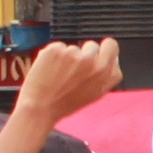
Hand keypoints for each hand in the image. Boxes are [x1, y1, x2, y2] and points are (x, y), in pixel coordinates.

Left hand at [0, 37, 119, 152]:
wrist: (40, 107)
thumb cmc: (64, 104)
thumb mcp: (95, 94)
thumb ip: (105, 75)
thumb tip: (112, 58)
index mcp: (105, 74)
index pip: (111, 47)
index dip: (102, 51)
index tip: (95, 56)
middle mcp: (93, 63)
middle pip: (92, 45)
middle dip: (84, 53)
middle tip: (73, 69)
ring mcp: (74, 54)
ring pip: (73, 48)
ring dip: (66, 58)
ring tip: (59, 75)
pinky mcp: (57, 49)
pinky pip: (58, 46)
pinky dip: (53, 56)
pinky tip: (50, 70)